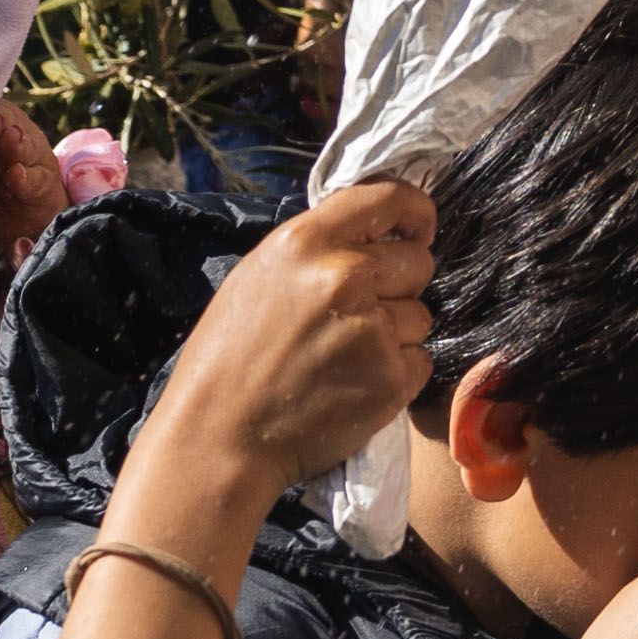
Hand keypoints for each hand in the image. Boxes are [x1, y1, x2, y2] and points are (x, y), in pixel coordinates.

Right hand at [119, 182, 440, 509]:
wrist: (216, 441)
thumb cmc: (228, 361)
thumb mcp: (259, 278)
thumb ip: (318, 250)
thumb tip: (375, 235)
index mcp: (305, 243)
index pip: (387, 197)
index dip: (414, 212)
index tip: (417, 230)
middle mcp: (344, 276)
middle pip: (418, 262)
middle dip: (399, 285)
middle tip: (356, 316)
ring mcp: (372, 328)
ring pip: (420, 315)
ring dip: (395, 334)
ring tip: (342, 358)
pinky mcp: (392, 377)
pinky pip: (420, 360)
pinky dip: (397, 373)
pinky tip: (352, 385)